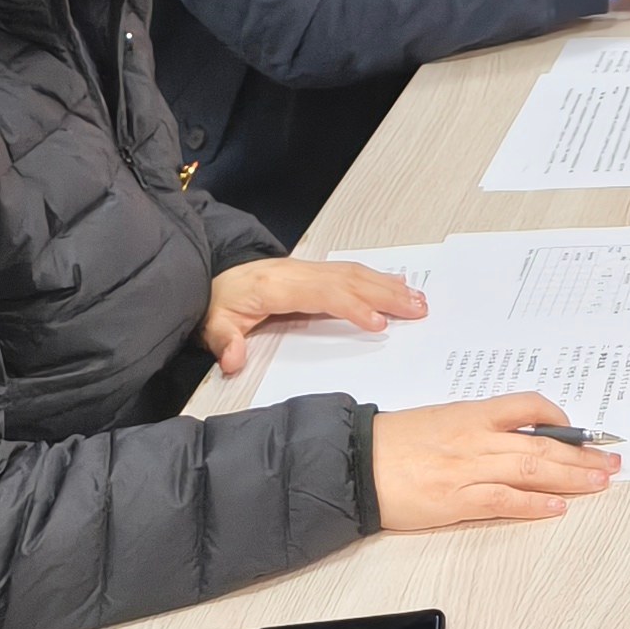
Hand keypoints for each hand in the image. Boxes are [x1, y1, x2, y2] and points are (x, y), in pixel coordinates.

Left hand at [202, 256, 426, 377]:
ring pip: (356, 273)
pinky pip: (351, 272)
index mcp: (278, 285)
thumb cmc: (216, 304)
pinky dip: (377, 278)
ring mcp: (308, 270)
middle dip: (387, 295)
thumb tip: (234, 358)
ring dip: (389, 286)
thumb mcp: (212, 325)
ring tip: (418, 300)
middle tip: (419, 310)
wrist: (210, 281)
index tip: (380, 324)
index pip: (325, 293)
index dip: (354, 307)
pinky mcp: (313, 273)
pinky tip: (396, 285)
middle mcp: (299, 272)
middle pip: (351, 279)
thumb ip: (225, 341)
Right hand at [368, 391, 619, 529]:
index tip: (581, 431)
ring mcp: (470, 470)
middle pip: (542, 443)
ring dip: (572, 477)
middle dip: (582, 453)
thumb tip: (513, 435)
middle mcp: (477, 438)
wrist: (357, 464)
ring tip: (600, 482)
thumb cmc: (394, 442)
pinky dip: (535, 504)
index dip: (560, 417)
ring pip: (532, 470)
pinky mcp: (457, 501)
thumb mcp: (442, 419)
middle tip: (612, 461)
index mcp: (473, 414)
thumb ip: (478, 426)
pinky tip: (558, 507)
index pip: (528, 406)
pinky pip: (505, 501)